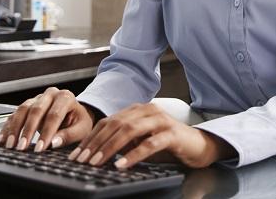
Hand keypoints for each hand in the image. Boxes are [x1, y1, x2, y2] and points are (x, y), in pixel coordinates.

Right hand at [0, 86, 95, 152]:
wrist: (74, 114)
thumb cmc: (79, 122)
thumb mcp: (81, 129)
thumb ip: (69, 135)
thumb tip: (53, 143)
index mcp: (65, 97)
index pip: (54, 115)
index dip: (46, 133)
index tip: (39, 148)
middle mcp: (50, 94)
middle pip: (36, 110)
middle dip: (27, 131)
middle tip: (21, 148)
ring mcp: (37, 98)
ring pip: (22, 110)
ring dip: (15, 129)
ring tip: (10, 145)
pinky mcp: (27, 105)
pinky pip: (14, 115)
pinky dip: (8, 127)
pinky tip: (3, 140)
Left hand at [68, 102, 235, 168]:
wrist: (199, 146)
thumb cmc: (168, 144)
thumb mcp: (141, 141)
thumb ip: (123, 142)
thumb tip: (95, 154)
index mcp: (137, 110)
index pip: (108, 121)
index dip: (91, 138)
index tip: (76, 155)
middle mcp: (147, 111)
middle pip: (116, 125)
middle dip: (96, 144)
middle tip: (82, 160)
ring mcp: (160, 120)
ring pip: (130, 131)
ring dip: (110, 148)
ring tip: (97, 163)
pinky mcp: (172, 134)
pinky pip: (149, 144)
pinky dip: (133, 155)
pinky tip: (122, 165)